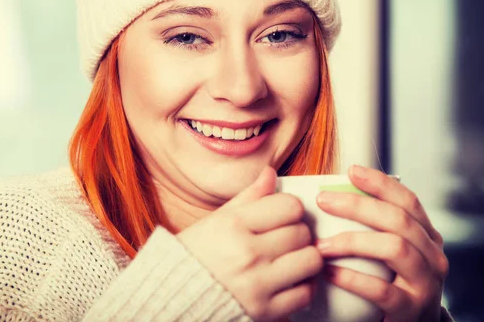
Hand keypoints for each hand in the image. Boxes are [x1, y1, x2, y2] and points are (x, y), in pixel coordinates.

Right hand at [177, 167, 322, 320]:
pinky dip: (303, 285)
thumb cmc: (196, 256)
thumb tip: (271, 174)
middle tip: (286, 238)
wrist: (173, 297)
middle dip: (298, 232)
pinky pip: (305, 293)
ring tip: (292, 258)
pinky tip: (290, 280)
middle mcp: (247, 253)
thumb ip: (248, 197)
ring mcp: (257, 284)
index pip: (290, 206)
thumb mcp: (217, 220)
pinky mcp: (265, 311)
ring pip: (310, 260)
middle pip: (302, 232)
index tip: (284, 216)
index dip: (291, 209)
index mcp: (234, 225)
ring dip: (305, 257)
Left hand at [315, 165, 448, 321]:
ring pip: (394, 249)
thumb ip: (374, 228)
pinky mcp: (412, 311)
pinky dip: (352, 278)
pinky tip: (328, 273)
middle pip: (398, 220)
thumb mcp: (390, 254)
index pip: (408, 201)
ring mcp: (426, 285)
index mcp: (427, 237)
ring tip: (320, 244)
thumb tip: (332, 195)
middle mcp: (433, 257)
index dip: (381, 183)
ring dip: (353, 241)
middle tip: (324, 200)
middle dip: (358, 205)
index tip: (351, 171)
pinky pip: (382, 290)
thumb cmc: (391, 286)